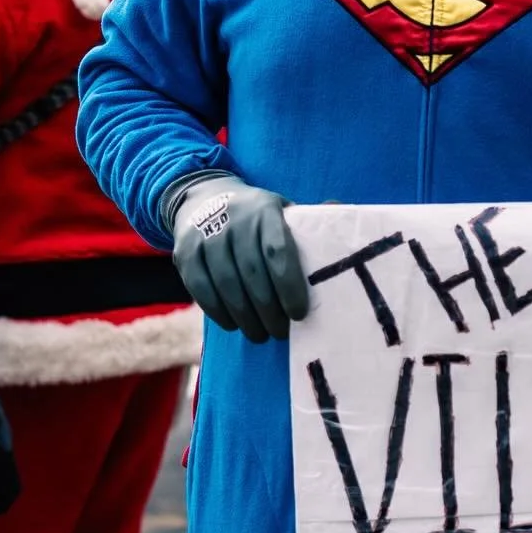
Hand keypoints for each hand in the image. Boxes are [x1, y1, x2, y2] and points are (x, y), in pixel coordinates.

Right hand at [164, 173, 309, 342]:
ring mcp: (205, 235)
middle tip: (281, 332)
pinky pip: (201, 289)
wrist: (203, 198)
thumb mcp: (284, 211)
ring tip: (261, 334)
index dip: (289, 286)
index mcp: (265, 211)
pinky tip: (234, 324)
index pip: (278, 252)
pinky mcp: (184, 252)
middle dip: (269, 310)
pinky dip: (218, 312)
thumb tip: (346, 225)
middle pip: (253, 274)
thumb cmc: (257, 216)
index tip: (299, 313)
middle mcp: (233, 221)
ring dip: (246, 317)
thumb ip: (311, 224)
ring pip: (227, 285)